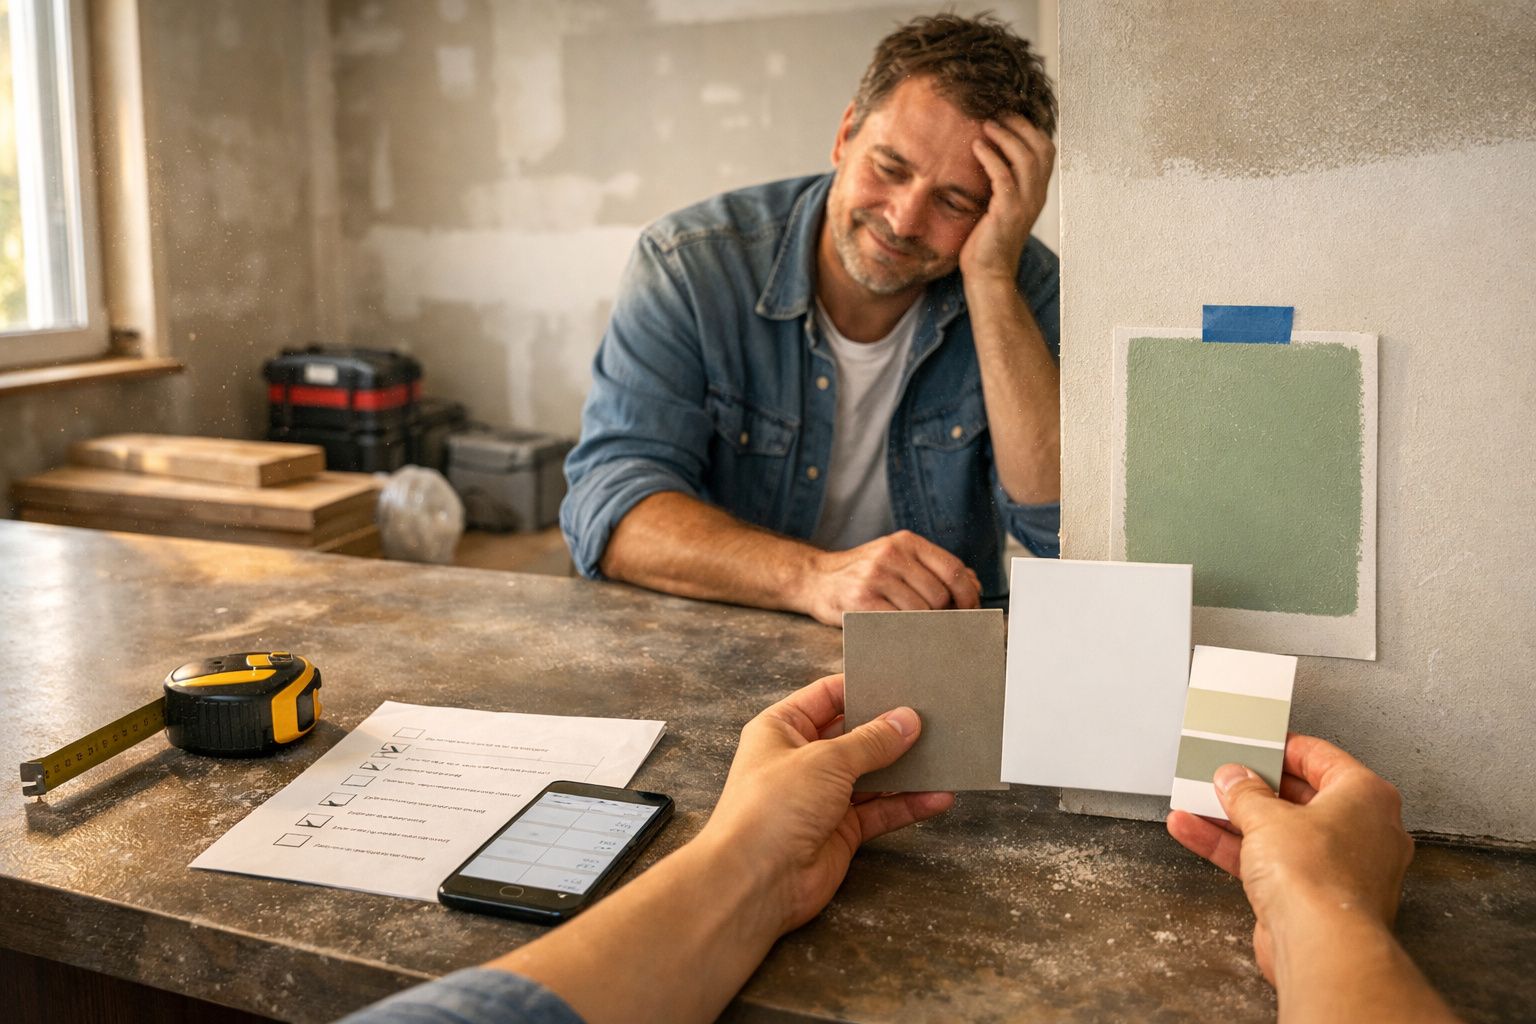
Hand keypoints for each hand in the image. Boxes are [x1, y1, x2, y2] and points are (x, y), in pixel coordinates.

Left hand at [697, 674, 954, 933]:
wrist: (756, 881)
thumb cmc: (773, 807)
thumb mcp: (826, 760)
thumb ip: (871, 741)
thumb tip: (907, 719)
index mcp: (782, 728)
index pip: (827, 696)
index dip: (862, 688)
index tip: (902, 681)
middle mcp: (801, 759)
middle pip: (854, 735)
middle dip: (890, 729)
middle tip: (933, 716)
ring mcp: (822, 796)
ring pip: (872, 775)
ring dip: (905, 769)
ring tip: (944, 754)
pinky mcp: (841, 830)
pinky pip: (880, 811)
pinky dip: (908, 805)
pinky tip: (938, 797)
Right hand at [796, 530, 981, 625]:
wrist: (816, 579)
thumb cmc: (864, 574)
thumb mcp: (898, 559)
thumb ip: (934, 569)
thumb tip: (974, 585)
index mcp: (906, 542)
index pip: (953, 569)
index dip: (968, 595)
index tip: (971, 611)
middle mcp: (891, 554)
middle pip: (940, 594)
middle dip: (945, 615)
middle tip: (940, 625)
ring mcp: (875, 576)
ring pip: (921, 612)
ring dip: (925, 626)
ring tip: (917, 629)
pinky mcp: (861, 600)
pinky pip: (898, 623)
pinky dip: (906, 632)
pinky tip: (902, 633)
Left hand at [958, 114, 1054, 283]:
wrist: (988, 274)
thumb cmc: (987, 241)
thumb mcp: (999, 206)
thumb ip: (1001, 183)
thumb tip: (984, 155)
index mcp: (1037, 192)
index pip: (1046, 150)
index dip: (1029, 128)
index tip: (1007, 116)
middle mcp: (1036, 196)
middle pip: (1041, 148)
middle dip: (1020, 125)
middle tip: (997, 113)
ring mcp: (1025, 205)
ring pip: (1027, 158)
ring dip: (1006, 136)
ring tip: (986, 124)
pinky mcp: (1007, 213)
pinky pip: (1004, 177)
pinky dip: (991, 157)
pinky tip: (976, 147)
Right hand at [1166, 734, 1414, 983]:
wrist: (1320, 945)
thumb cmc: (1318, 877)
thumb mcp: (1266, 816)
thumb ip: (1245, 792)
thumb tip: (1236, 779)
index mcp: (1367, 798)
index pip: (1322, 758)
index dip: (1283, 748)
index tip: (1256, 744)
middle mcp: (1362, 831)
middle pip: (1298, 797)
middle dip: (1254, 787)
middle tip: (1224, 774)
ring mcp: (1338, 867)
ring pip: (1280, 832)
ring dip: (1235, 818)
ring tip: (1198, 799)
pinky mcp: (1313, 897)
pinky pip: (1270, 862)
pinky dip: (1235, 848)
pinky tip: (1196, 833)